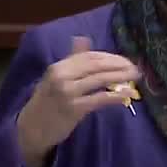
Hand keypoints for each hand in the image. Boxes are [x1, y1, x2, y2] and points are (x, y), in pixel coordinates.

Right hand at [16, 36, 140, 166]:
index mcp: (59, 66)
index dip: (110, 57)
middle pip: (97, 65)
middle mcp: (62, 76)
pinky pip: (99, 99)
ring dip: (121, 76)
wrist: (31, 128)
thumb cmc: (46, 102)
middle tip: (135, 68)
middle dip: (119, 64)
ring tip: (136, 77)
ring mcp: (67, 92)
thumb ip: (72, 59)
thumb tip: (83, 38)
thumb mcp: (56, 77)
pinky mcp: (74, 109)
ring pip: (100, 79)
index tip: (125, 61)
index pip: (90, 56)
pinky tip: (128, 95)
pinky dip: (116, 96)